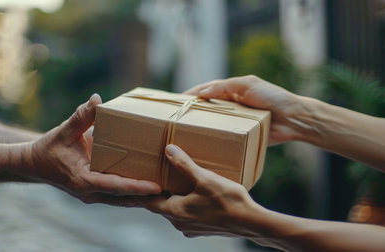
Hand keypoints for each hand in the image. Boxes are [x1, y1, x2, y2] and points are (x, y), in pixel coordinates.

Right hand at [28, 94, 160, 205]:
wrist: (34, 164)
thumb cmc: (48, 148)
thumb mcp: (63, 132)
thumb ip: (80, 117)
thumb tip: (96, 99)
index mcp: (83, 179)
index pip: (114, 186)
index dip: (136, 187)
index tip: (156, 188)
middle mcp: (89, 192)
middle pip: (124, 198)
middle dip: (146, 197)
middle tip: (171, 191)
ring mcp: (93, 196)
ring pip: (122, 201)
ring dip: (142, 198)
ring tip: (166, 192)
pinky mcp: (95, 194)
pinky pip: (118, 197)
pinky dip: (133, 194)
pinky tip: (149, 188)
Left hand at [142, 144, 262, 237]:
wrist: (252, 222)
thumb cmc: (228, 201)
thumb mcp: (204, 178)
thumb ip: (184, 164)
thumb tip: (168, 150)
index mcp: (175, 211)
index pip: (148, 202)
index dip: (140, 191)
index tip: (132, 181)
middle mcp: (180, 223)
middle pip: (161, 205)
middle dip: (158, 191)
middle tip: (154, 175)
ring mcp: (191, 228)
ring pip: (175, 210)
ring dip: (173, 197)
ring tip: (174, 181)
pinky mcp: (202, 229)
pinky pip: (188, 214)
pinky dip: (186, 203)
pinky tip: (195, 193)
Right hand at [185, 75, 301, 144]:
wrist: (293, 119)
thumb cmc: (272, 96)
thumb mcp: (247, 85)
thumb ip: (224, 86)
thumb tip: (202, 93)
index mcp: (232, 90)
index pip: (207, 90)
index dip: (192, 95)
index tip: (176, 101)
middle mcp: (232, 105)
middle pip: (208, 108)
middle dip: (193, 112)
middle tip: (177, 118)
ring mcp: (237, 120)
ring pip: (215, 123)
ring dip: (203, 126)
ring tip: (186, 132)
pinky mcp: (242, 134)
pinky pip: (226, 136)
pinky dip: (216, 138)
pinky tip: (205, 143)